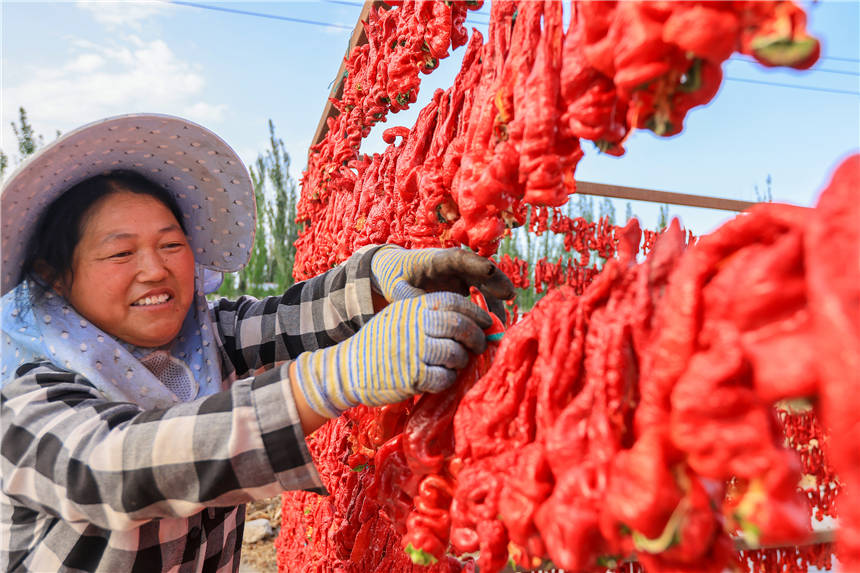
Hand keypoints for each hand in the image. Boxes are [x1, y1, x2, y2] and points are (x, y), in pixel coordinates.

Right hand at [293, 291, 490, 417]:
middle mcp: (414, 324)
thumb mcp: (400, 317)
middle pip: (459, 327)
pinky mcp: (411, 376)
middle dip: (476, 338)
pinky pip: (444, 378)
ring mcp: (413, 350)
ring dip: (462, 361)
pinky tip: (440, 378)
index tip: (487, 323)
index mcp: (413, 307)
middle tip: (479, 346)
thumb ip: (430, 316)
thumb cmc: (380, 343)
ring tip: (455, 364)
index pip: (454, 303)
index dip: (476, 313)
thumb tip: (474, 322)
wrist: (348, 368)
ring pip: (455, 353)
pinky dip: (448, 379)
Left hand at [370, 246, 514, 322]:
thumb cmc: (396, 277)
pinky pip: (482, 297)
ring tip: (504, 318)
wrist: (396, 272)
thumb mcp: (397, 287)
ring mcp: (463, 276)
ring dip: (496, 300)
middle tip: (509, 294)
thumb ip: (410, 298)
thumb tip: (428, 312)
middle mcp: (455, 266)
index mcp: (436, 259)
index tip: (489, 270)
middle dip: (496, 280)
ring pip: (485, 285)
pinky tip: (495, 327)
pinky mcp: (466, 288)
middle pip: (479, 269)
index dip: (475, 263)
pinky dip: (489, 310)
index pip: (459, 257)